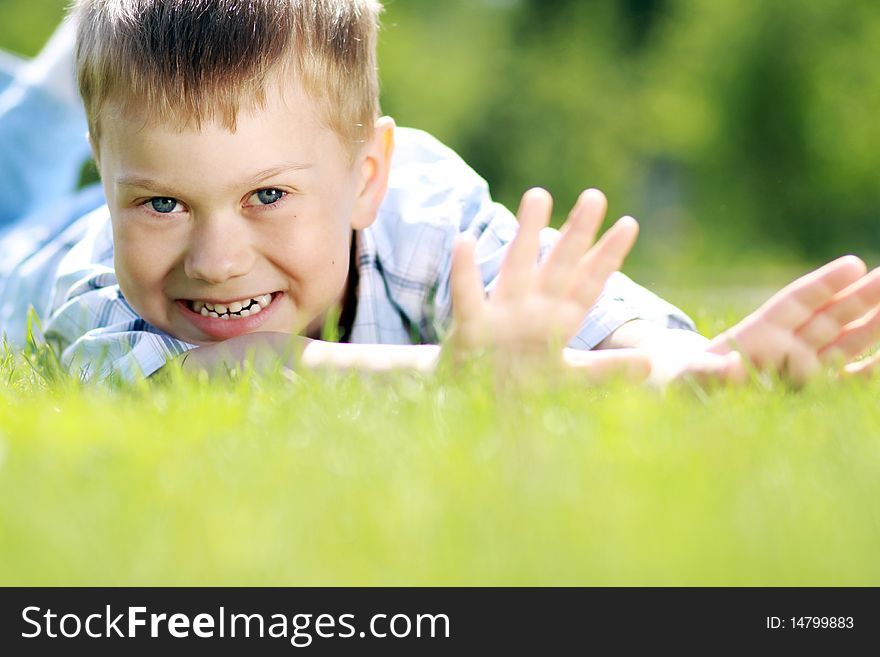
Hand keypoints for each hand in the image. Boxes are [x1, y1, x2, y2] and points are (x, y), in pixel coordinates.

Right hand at [448, 187, 641, 379]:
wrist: (474, 404)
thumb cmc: (522, 385)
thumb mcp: (569, 378)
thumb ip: (606, 369)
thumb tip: (651, 365)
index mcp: (558, 320)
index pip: (588, 283)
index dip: (607, 256)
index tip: (629, 224)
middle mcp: (533, 308)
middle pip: (559, 265)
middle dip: (577, 233)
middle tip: (595, 196)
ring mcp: (503, 314)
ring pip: (518, 265)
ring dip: (527, 233)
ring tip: (539, 195)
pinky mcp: (472, 328)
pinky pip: (468, 296)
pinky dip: (464, 271)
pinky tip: (464, 240)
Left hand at [707, 256, 879, 383]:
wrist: (695, 405)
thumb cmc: (690, 383)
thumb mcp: (690, 376)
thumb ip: (708, 372)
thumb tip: (731, 367)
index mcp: (760, 333)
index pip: (797, 302)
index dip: (824, 284)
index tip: (853, 264)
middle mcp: (788, 347)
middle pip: (831, 316)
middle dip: (861, 297)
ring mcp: (805, 368)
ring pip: (847, 341)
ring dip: (874, 324)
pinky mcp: (813, 395)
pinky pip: (847, 381)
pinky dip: (870, 370)